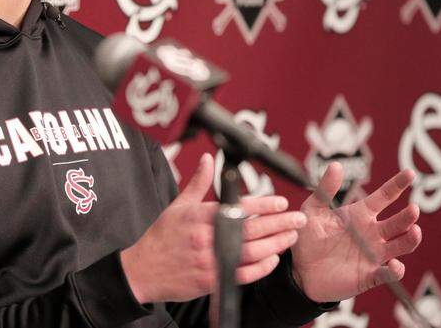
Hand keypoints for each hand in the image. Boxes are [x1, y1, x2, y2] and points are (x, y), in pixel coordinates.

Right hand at [120, 153, 307, 302]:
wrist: (142, 270)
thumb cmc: (161, 237)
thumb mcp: (178, 205)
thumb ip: (198, 183)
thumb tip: (207, 159)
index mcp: (201, 216)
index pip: (239, 207)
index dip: (264, 204)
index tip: (282, 201)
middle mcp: (207, 237)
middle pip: (252, 229)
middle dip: (279, 223)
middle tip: (298, 219)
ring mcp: (210, 260)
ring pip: (251, 252)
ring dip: (275, 244)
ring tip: (291, 237)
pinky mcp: (210, 280)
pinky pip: (242, 275)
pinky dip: (260, 268)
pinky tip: (272, 259)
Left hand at [291, 163, 421, 302]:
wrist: (300, 272)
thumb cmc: (309, 238)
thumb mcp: (313, 211)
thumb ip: (325, 190)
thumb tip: (336, 165)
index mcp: (361, 214)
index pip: (384, 196)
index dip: (397, 185)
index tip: (410, 173)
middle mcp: (372, 233)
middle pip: (397, 222)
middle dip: (408, 216)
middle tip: (413, 209)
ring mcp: (373, 255)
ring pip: (400, 246)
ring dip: (409, 240)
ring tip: (415, 232)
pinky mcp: (369, 276)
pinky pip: (387, 274)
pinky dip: (395, 270)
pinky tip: (396, 265)